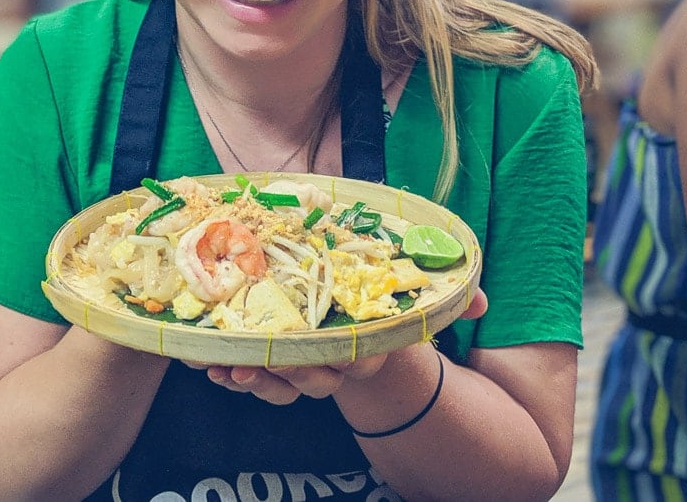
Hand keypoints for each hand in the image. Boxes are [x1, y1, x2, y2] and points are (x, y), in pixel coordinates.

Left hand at [187, 288, 488, 404]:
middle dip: (283, 375)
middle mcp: (335, 366)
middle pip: (310, 379)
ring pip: (277, 384)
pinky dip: (229, 372)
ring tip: (224, 369)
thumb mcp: (415, 306)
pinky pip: (252, 375)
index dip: (335, 363)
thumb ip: (446, 303)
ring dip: (249, 378)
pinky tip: (205, 363)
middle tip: (255, 365)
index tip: (320, 358)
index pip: (354, 362)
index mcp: (367, 350)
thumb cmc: (384, 312)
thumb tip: (482, 302)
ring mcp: (303, 367)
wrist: (361, 331)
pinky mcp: (275, 362)